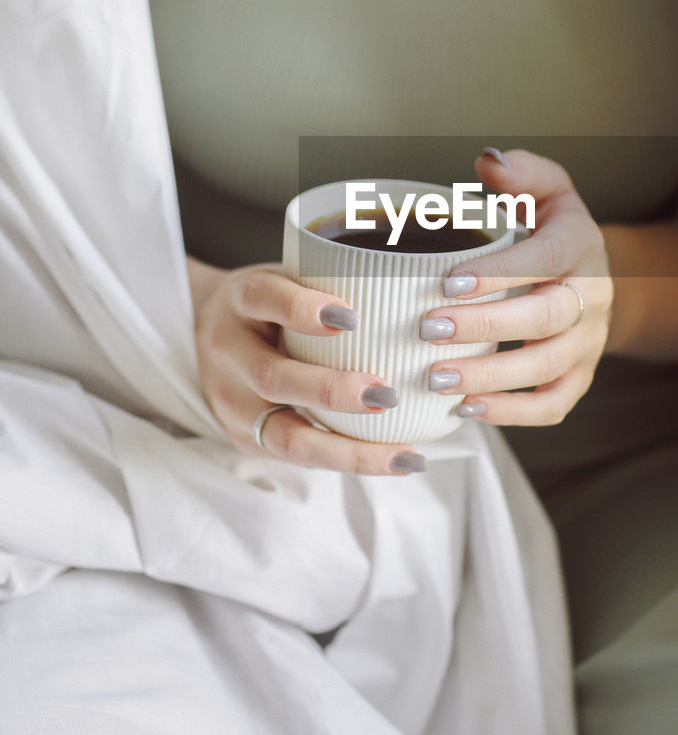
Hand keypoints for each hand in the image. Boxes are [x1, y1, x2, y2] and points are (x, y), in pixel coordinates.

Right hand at [190, 259, 424, 474]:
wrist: (205, 333)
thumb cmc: (272, 302)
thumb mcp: (286, 275)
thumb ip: (329, 279)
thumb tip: (415, 282)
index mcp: (240, 299)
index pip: (263, 298)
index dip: (301, 308)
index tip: (350, 317)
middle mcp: (228, 353)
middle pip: (271, 378)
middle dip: (331, 391)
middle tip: (386, 394)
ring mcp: (232, 403)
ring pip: (285, 437)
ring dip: (348, 450)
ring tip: (404, 455)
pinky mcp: (245, 438)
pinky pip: (298, 456)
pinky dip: (348, 460)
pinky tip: (394, 460)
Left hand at [419, 149, 612, 425]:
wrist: (595, 278)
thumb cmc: (554, 230)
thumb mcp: (548, 190)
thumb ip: (522, 172)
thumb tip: (488, 162)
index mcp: (579, 246)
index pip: (543, 260)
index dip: (498, 274)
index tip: (447, 281)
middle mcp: (593, 298)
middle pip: (543, 319)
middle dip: (484, 327)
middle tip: (428, 329)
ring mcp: (588, 343)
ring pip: (545, 368)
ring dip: (489, 377)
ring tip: (435, 377)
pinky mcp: (580, 378)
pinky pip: (553, 405)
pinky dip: (511, 413)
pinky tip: (466, 408)